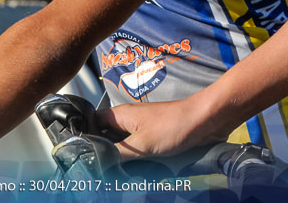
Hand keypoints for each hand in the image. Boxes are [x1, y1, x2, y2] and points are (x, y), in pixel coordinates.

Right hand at [97, 97, 230, 160]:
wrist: (205, 122)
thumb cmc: (175, 124)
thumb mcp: (141, 144)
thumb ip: (117, 154)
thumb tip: (97, 163)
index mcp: (121, 115)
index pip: (92, 122)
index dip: (86, 136)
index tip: (82, 153)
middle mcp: (129, 121)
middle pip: (107, 136)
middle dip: (104, 152)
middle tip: (100, 168)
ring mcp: (142, 129)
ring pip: (123, 146)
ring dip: (121, 159)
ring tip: (118, 172)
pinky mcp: (154, 138)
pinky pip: (138, 151)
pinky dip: (136, 161)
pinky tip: (136, 171)